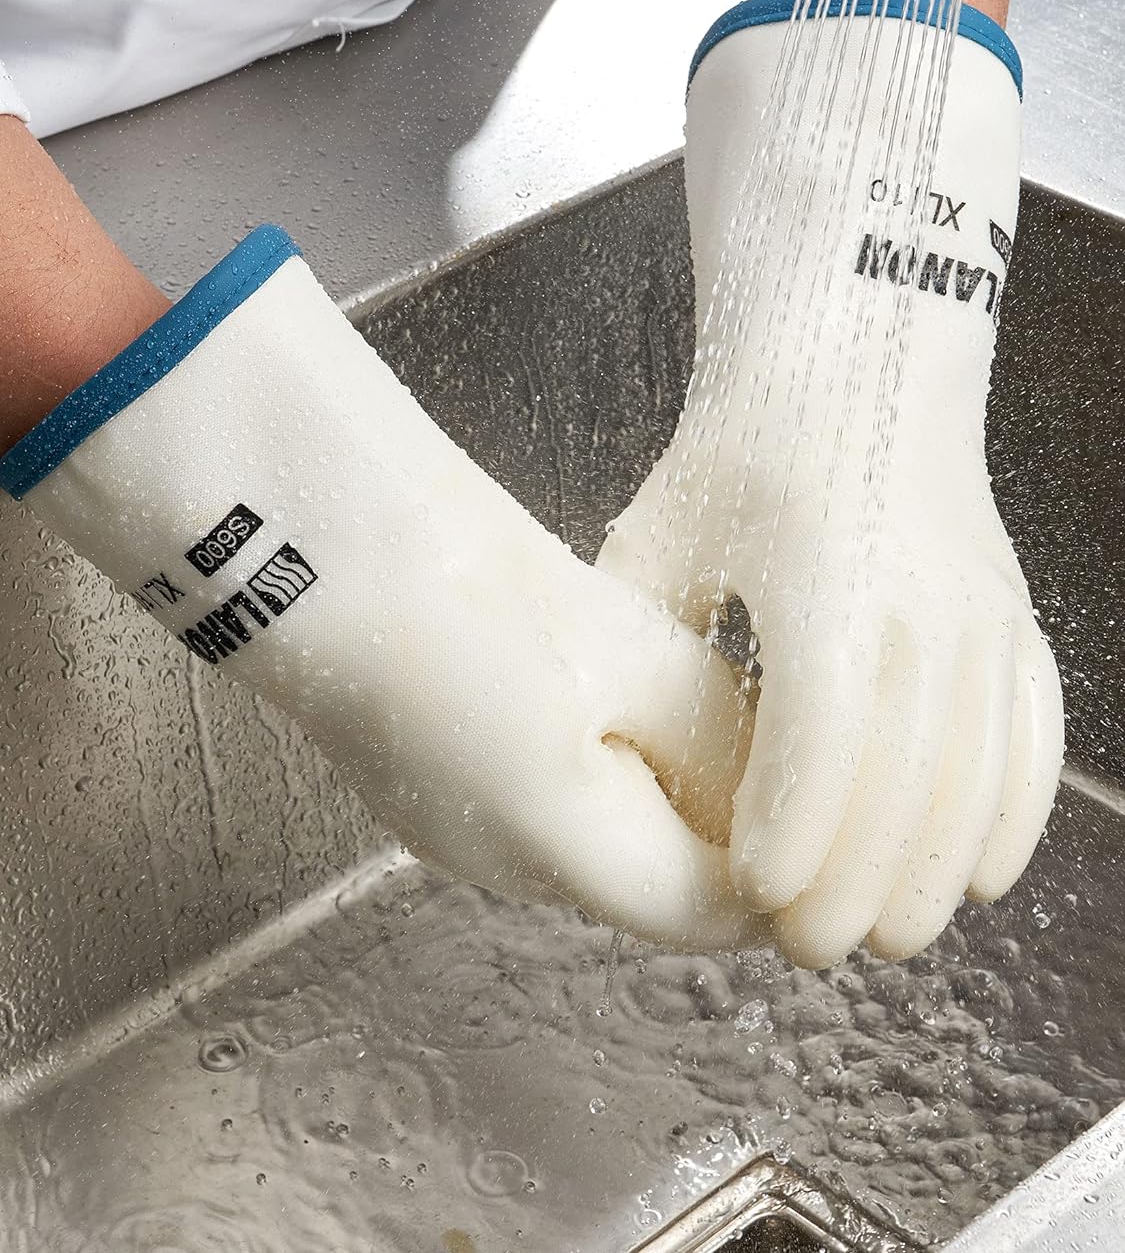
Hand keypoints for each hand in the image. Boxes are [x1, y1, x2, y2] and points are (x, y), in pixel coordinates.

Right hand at [2, 225, 763, 950]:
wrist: (316, 543)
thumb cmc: (466, 587)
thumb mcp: (632, 655)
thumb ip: (719, 740)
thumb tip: (775, 785)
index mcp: (558, 845)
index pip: (709, 914)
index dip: (778, 879)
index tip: (828, 823)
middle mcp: (499, 867)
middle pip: (650, 888)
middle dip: (720, 837)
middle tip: (776, 756)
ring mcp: (450, 833)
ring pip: (595, 850)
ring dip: (657, 805)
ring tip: (699, 715)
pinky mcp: (425, 790)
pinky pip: (540, 814)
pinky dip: (596, 781)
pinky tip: (609, 702)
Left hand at [599, 0, 1063, 965]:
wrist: (858, 358)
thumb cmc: (743, 447)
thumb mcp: (663, 535)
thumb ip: (643, 645)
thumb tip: (626, 756)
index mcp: (823, 577)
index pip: (822, 732)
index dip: (795, 825)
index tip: (759, 895)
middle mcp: (919, 601)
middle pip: (906, 777)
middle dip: (858, 880)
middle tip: (810, 948)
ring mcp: (979, 609)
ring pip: (977, 773)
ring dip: (935, 868)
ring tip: (888, 934)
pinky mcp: (1010, 614)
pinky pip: (1033, 732)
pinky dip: (1013, 810)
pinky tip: (982, 871)